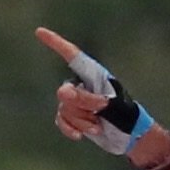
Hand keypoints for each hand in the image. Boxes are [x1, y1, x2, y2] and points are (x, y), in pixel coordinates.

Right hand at [36, 26, 154, 156]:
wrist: (129, 137)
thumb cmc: (125, 117)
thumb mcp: (109, 106)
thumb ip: (86, 98)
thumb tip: (62, 93)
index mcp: (94, 75)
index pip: (72, 56)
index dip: (55, 43)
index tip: (39, 32)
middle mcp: (83, 85)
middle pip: (65, 92)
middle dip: (81, 106)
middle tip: (100, 112)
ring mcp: (77, 101)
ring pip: (63, 109)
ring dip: (81, 121)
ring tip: (98, 125)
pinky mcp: (74, 116)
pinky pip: (61, 120)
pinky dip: (69, 129)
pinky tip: (80, 136)